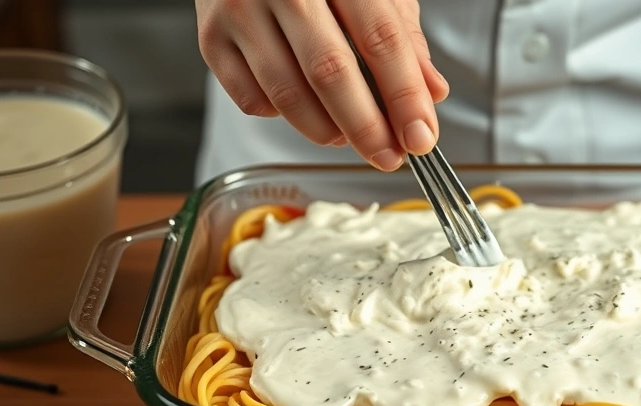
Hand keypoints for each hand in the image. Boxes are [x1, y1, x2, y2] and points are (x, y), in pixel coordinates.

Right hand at [195, 0, 449, 170]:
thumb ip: (402, 35)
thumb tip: (431, 92)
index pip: (380, 39)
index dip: (405, 95)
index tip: (421, 138)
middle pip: (330, 71)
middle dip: (366, 127)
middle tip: (389, 156)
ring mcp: (239, 9)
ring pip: (287, 94)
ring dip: (327, 130)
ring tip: (351, 136)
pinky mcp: (209, 38)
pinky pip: (251, 100)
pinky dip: (285, 118)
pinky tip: (306, 109)